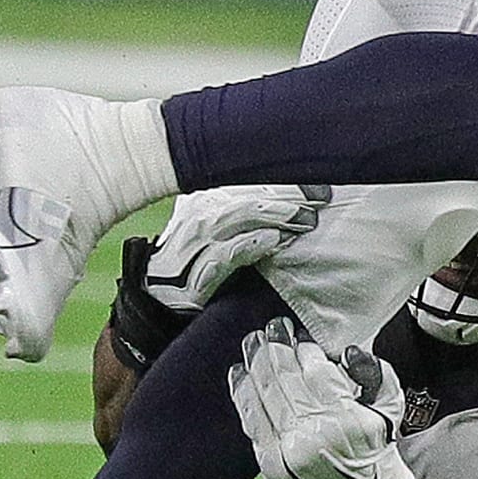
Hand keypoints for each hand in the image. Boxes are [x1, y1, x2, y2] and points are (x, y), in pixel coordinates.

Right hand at [146, 184, 331, 314]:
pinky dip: (252, 245)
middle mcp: (200, 213)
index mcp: (208, 198)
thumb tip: (297, 200)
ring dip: (276, 216)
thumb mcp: (219, 226)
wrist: (156, 297)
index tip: (318, 184)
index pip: (251, 181)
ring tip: (305, 218)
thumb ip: (249, 211)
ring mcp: (195, 242)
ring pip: (240, 217)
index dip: (287, 181)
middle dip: (288, 195)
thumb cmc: (196, 259)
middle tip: (321, 197)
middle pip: (250, 195)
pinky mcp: (194, 273)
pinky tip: (274, 241)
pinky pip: (227, 254)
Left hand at [229, 318, 444, 478]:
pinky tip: (240, 371)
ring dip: (256, 362)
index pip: (317, 371)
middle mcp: (314, 435)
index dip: (306, 349)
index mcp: (346, 419)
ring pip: (265, 394)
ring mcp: (288, 451)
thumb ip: (373, 373)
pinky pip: (252, 419)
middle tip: (273, 326)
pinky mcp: (270, 463)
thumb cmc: (375, 446)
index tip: (302, 338)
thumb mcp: (389, 406)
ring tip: (253, 340)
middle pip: (286, 378)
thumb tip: (346, 352)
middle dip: (277, 346)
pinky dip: (243, 392)